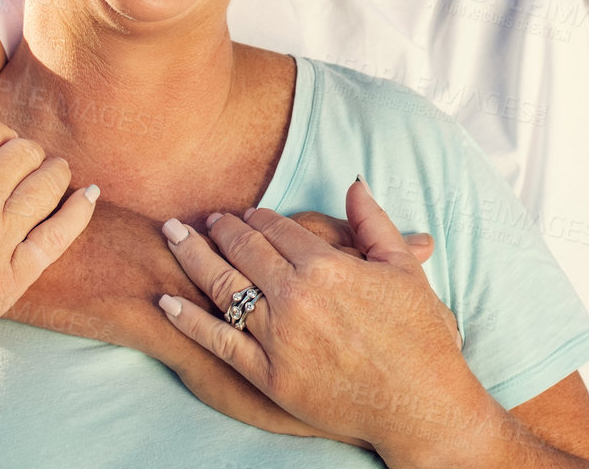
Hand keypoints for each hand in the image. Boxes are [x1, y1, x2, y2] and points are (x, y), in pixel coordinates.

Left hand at [156, 180, 491, 458]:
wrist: (419, 403)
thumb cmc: (420, 337)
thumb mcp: (404, 269)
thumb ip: (373, 223)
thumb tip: (353, 184)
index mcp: (327, 266)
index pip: (279, 229)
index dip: (258, 216)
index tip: (246, 212)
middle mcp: (294, 296)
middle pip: (244, 250)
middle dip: (219, 229)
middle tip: (202, 218)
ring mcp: (276, 337)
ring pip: (223, 287)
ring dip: (193, 256)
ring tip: (172, 236)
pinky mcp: (266, 376)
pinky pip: (217, 341)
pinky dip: (188, 319)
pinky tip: (168, 301)